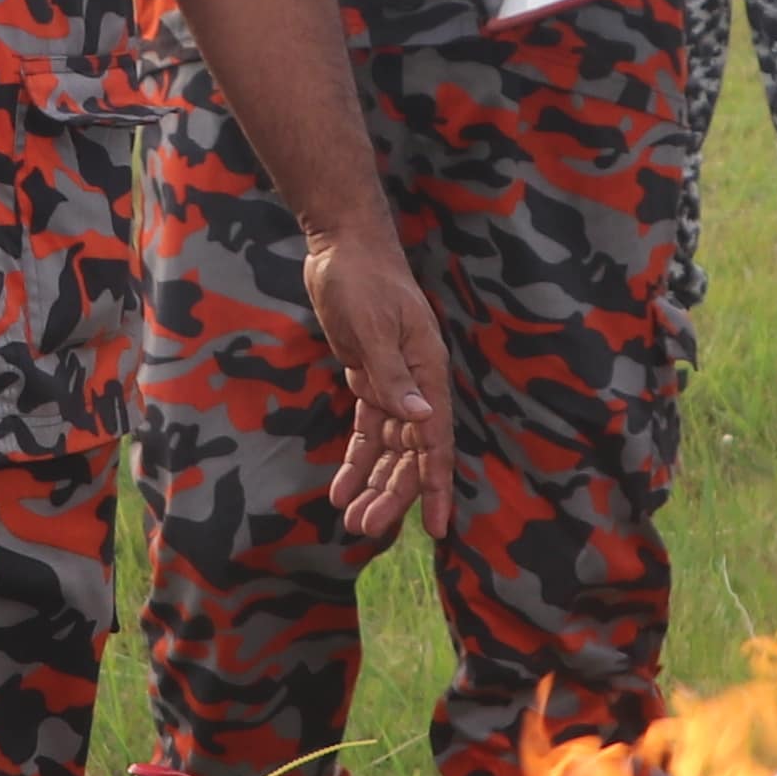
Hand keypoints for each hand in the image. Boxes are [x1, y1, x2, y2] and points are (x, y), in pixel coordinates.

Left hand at [301, 216, 452, 551]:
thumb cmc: (362, 280)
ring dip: (372, 483)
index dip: (434, 486)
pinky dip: (356, 459)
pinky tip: (341, 488)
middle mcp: (419, 384)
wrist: (342, 247)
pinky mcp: (370, 379)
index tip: (435, 529)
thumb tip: (423, 418)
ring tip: (350, 519)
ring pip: (388, 448)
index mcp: (429, 372)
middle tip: (365, 528)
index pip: (435, 441)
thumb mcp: (374, 327)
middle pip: (411, 452)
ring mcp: (395, 383)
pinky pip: (367, 430)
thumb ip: (394, 376)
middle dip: (392, 494)